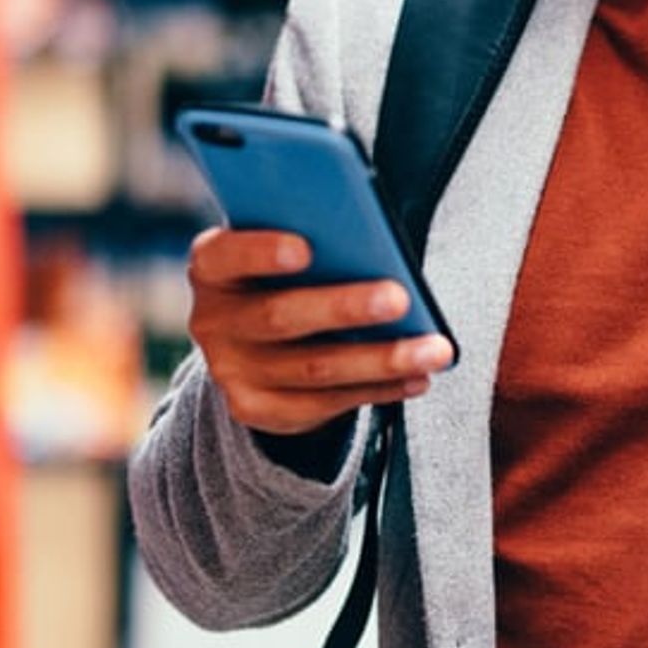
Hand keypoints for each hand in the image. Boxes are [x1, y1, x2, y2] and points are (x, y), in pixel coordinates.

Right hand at [187, 227, 454, 434]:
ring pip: (316, 368)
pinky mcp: (257, 409)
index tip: (306, 247)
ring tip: (435, 349)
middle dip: (345, 308)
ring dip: (382, 358)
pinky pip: (325, 404)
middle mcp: (212, 321)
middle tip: (400, 298)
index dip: (261, 252)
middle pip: (280, 316)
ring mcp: (231, 371)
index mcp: (213, 267)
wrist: (255, 342)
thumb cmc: (288, 274)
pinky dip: (379, 389)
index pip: (224, 255)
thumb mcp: (285, 248)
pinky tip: (418, 377)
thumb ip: (316, 238)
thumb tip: (377, 243)